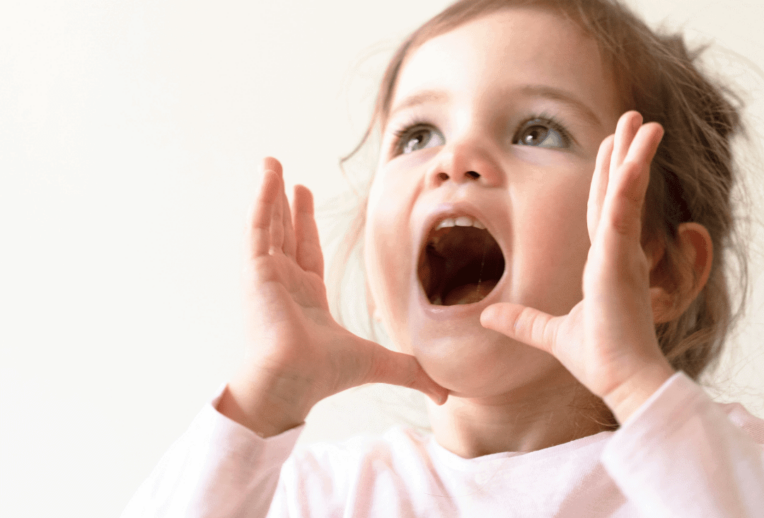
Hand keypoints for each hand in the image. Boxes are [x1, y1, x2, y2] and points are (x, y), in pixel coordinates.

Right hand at [219, 158, 447, 436]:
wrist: (293, 383)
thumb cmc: (323, 376)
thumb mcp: (378, 362)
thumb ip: (411, 371)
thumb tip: (446, 393)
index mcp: (307, 297)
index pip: (307, 252)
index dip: (305, 224)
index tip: (304, 198)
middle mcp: (285, 282)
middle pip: (286, 232)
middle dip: (286, 204)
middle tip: (285, 175)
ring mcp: (268, 274)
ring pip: (269, 224)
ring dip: (270, 192)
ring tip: (271, 163)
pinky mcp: (256, 270)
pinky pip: (258, 227)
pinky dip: (261, 200)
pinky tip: (268, 175)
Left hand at [480, 112, 674, 423]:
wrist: (618, 378)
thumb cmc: (597, 357)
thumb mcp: (549, 333)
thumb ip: (521, 320)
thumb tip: (488, 315)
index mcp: (602, 263)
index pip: (601, 210)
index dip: (606, 179)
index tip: (610, 150)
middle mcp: (615, 252)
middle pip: (616, 192)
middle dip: (623, 154)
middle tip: (633, 121)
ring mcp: (620, 253)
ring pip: (625, 193)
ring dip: (634, 155)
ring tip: (645, 121)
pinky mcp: (620, 259)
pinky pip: (623, 213)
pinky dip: (629, 183)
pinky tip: (635, 156)